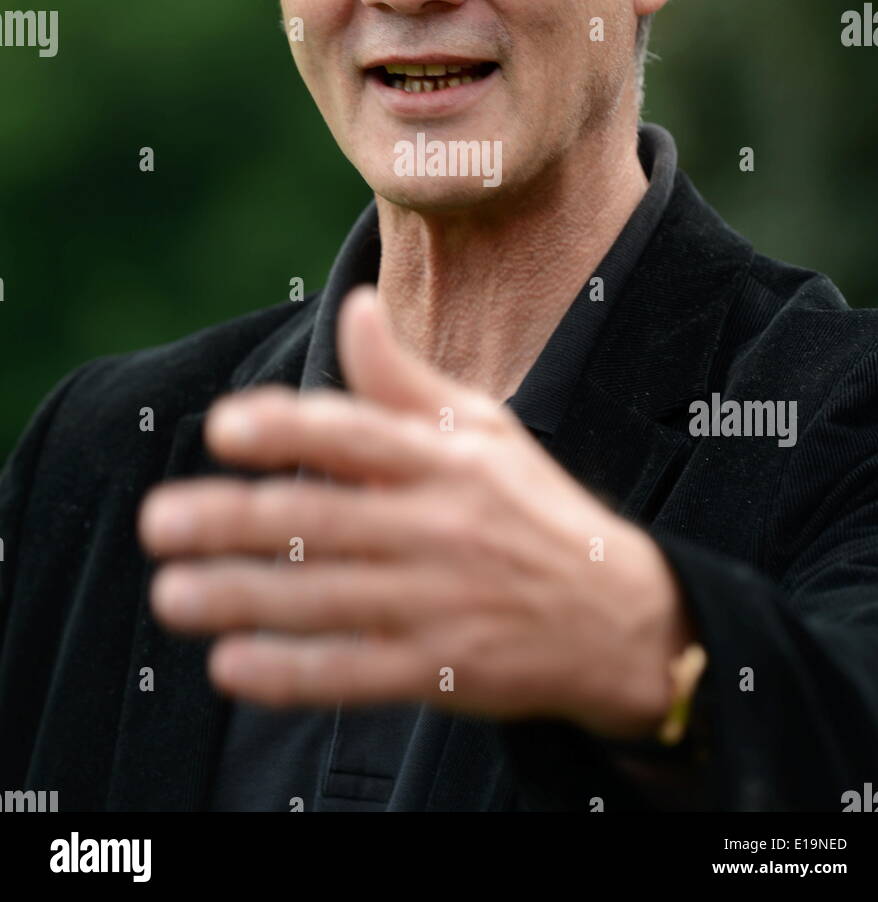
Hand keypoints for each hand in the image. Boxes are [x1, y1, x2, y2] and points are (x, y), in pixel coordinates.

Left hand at [138, 285, 691, 735]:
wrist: (619, 617)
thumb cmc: (532, 507)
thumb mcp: (483, 428)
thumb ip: (404, 377)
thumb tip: (355, 303)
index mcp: (448, 461)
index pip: (359, 436)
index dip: (289, 429)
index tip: (222, 427)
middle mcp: (442, 527)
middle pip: (324, 521)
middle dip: (234, 521)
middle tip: (158, 521)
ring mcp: (441, 602)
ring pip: (326, 599)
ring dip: (242, 597)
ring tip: (172, 592)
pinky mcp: (441, 669)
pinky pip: (355, 674)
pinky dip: (291, 672)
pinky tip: (231, 665)